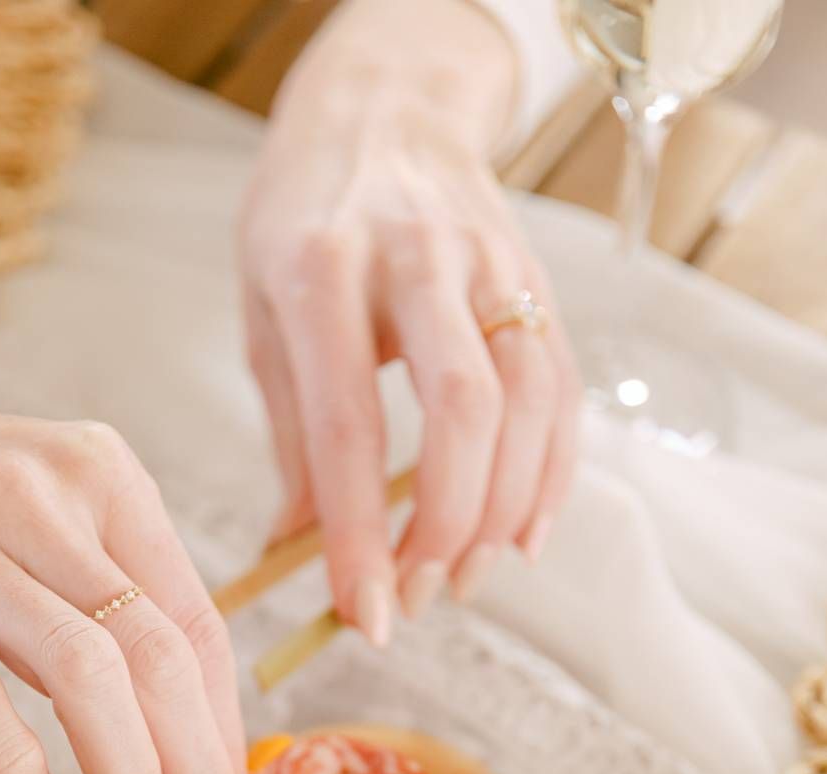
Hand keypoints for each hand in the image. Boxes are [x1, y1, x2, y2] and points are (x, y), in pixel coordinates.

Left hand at [238, 0, 581, 642]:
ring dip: (505, 512)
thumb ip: (289, 437)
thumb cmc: (305, 221)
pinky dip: (552, 476)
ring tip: (466, 578)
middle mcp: (414, 259)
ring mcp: (489, 264)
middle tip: (421, 594)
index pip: (348, 426)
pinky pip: (563, 390)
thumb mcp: (263, 315)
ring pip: (528, 402)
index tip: (364, 613)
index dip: (358, 535)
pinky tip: (522, 535)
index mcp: (320, 270)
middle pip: (463, 411)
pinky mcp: (536, 279)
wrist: (382, 106)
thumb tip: (297, 553)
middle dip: (447, 526)